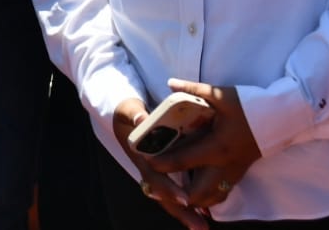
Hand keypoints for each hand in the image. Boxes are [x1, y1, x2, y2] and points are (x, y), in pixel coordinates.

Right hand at [113, 99, 206, 229]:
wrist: (126, 114)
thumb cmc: (128, 112)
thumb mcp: (128, 110)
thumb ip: (134, 114)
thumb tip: (141, 120)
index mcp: (141, 157)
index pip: (154, 177)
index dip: (169, 188)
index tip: (185, 198)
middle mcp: (148, 168)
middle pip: (163, 195)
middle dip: (181, 212)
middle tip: (199, 227)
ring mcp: (156, 172)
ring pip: (169, 197)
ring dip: (185, 213)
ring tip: (202, 227)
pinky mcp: (164, 171)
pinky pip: (174, 190)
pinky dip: (186, 203)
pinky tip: (202, 212)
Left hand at [148, 79, 262, 212]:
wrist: (282, 117)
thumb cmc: (250, 105)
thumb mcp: (221, 95)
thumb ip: (193, 89)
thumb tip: (169, 82)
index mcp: (218, 147)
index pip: (185, 161)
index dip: (164, 164)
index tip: (148, 164)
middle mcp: (225, 166)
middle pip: (197, 194)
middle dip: (177, 195)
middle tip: (159, 185)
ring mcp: (234, 173)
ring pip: (210, 199)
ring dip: (192, 198)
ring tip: (173, 192)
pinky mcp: (239, 174)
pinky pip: (220, 194)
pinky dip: (206, 196)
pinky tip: (194, 192)